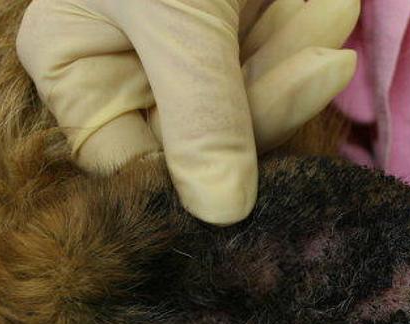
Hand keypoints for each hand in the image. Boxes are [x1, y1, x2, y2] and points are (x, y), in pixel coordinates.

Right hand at [17, 0, 358, 224]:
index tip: (257, 171)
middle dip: (270, 94)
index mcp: (78, 67)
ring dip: (299, 55)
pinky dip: (305, 29)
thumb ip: (201, 113)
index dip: (197, 169)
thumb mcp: (174, 11)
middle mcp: (126, 66)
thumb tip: (221, 217)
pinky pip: (275, 52)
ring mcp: (185, 46)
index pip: (137, 160)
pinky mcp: (236, 23)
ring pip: (252, 94)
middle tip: (325, 60)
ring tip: (331, 7)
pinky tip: (330, 4)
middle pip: (206, 134)